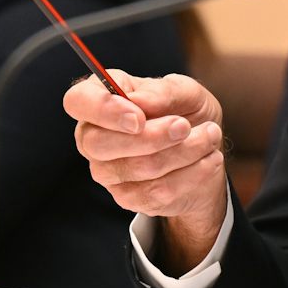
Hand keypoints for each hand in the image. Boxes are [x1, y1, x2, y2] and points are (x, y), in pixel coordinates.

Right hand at [64, 72, 228, 272]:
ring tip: (209, 136)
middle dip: (151, 136)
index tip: (139, 117)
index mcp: (100, 98)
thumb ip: (164, 91)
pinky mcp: (127, 196)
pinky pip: (156, 190)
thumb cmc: (187, 113)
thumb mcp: (187, 92)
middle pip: (99, 143)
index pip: (78, 101)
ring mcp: (106, 170)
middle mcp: (93, 136)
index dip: (104, 110)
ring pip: (137, 167)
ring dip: (183, 152)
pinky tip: (208, 160)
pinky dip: (191, 173)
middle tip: (184, 126)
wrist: (206, 152)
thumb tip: (139, 101)